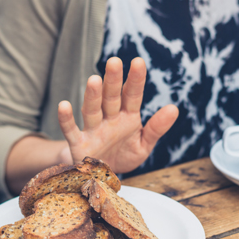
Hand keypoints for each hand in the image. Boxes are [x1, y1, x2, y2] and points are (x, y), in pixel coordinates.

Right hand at [57, 57, 178, 173]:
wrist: (104, 177)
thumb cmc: (124, 155)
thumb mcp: (144, 144)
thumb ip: (157, 128)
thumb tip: (174, 109)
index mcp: (127, 117)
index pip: (132, 95)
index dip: (135, 80)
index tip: (138, 62)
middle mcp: (109, 119)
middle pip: (111, 97)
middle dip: (112, 81)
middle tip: (114, 61)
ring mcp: (93, 130)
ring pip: (92, 110)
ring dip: (92, 96)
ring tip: (94, 80)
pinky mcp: (79, 144)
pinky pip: (71, 130)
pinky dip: (66, 119)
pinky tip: (64, 106)